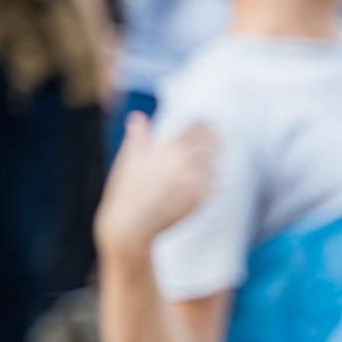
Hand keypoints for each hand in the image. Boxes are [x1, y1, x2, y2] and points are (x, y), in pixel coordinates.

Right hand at [95, 114, 216, 259]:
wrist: (132, 224)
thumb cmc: (126, 190)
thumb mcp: (129, 158)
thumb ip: (138, 135)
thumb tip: (138, 117)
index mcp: (171, 148)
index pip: (197, 129)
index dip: (204, 125)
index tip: (207, 123)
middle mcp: (188, 162)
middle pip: (211, 144)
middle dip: (213, 139)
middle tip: (215, 136)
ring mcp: (196, 181)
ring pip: (214, 163)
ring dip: (214, 158)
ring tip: (214, 154)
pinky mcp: (200, 198)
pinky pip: (213, 183)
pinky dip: (212, 178)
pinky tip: (208, 176)